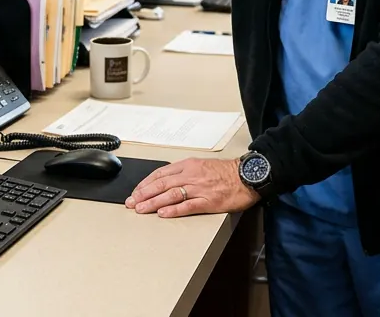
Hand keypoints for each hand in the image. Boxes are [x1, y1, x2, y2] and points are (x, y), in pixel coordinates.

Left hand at [125, 158, 259, 217]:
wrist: (247, 176)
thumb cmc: (226, 172)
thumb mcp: (201, 165)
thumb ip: (185, 173)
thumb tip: (166, 181)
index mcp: (188, 166)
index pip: (161, 174)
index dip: (145, 183)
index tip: (135, 191)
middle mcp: (191, 175)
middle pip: (162, 184)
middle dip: (143, 194)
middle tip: (131, 202)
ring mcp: (199, 188)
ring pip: (171, 195)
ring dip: (153, 202)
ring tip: (141, 209)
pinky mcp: (209, 201)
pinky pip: (188, 206)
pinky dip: (174, 210)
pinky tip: (163, 213)